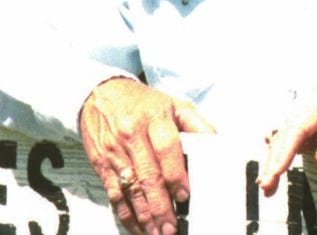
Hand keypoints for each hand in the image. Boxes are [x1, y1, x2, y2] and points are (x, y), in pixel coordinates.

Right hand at [80, 77, 215, 234]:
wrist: (100, 95)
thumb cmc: (142, 101)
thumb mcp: (173, 103)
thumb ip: (196, 124)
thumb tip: (216, 143)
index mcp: (153, 119)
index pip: (167, 149)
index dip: (176, 175)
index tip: (184, 194)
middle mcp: (132, 136)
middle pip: (147, 175)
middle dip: (160, 205)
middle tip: (171, 226)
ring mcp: (115, 152)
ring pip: (130, 189)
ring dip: (143, 215)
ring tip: (156, 231)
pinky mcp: (102, 164)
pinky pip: (114, 193)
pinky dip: (125, 213)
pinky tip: (136, 226)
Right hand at [257, 88, 316, 196]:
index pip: (299, 127)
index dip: (286, 150)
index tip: (277, 170)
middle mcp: (309, 104)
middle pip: (285, 132)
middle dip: (274, 160)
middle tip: (268, 185)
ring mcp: (304, 111)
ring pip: (281, 134)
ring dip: (273, 159)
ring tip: (268, 184)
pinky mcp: (303, 120)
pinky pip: (286, 135)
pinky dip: (279, 152)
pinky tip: (273, 168)